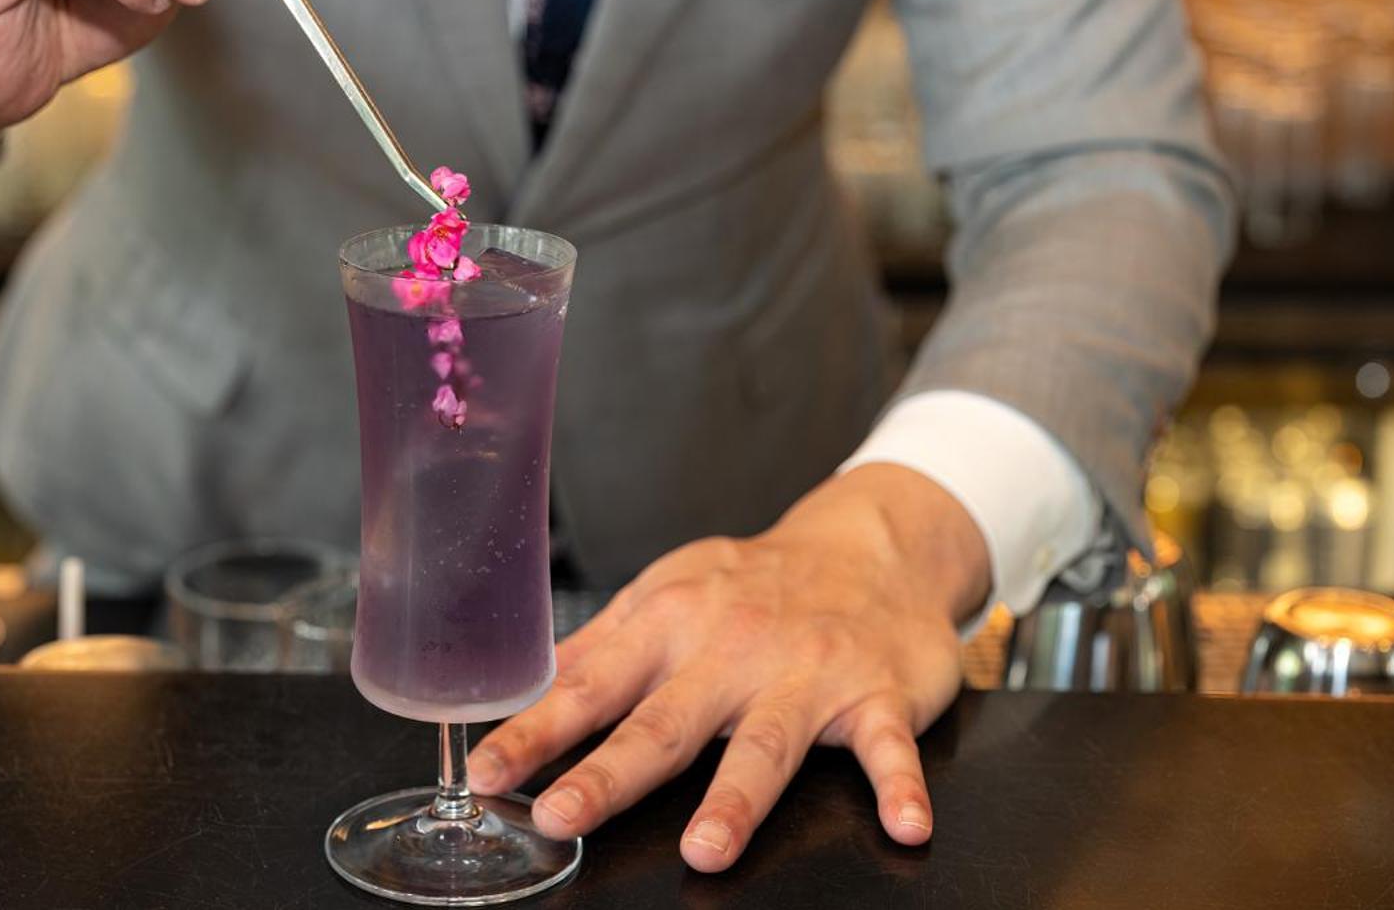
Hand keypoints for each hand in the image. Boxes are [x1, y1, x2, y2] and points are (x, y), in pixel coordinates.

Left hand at [466, 464, 990, 872]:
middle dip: (609, 773)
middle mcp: (733, 650)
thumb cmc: (755, 581)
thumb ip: (601, 649)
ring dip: (737, 797)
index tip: (488, 771)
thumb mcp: (668, 595)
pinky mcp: (878, 695)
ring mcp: (808, 673)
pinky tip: (905, 826)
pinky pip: (889, 747)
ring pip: (767, 741)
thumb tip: (525, 693)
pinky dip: (901, 787)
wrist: (871, 544)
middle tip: (559, 816)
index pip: (590, 685)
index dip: (535, 730)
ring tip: (704, 849)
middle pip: (664, 722)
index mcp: (671, 625)